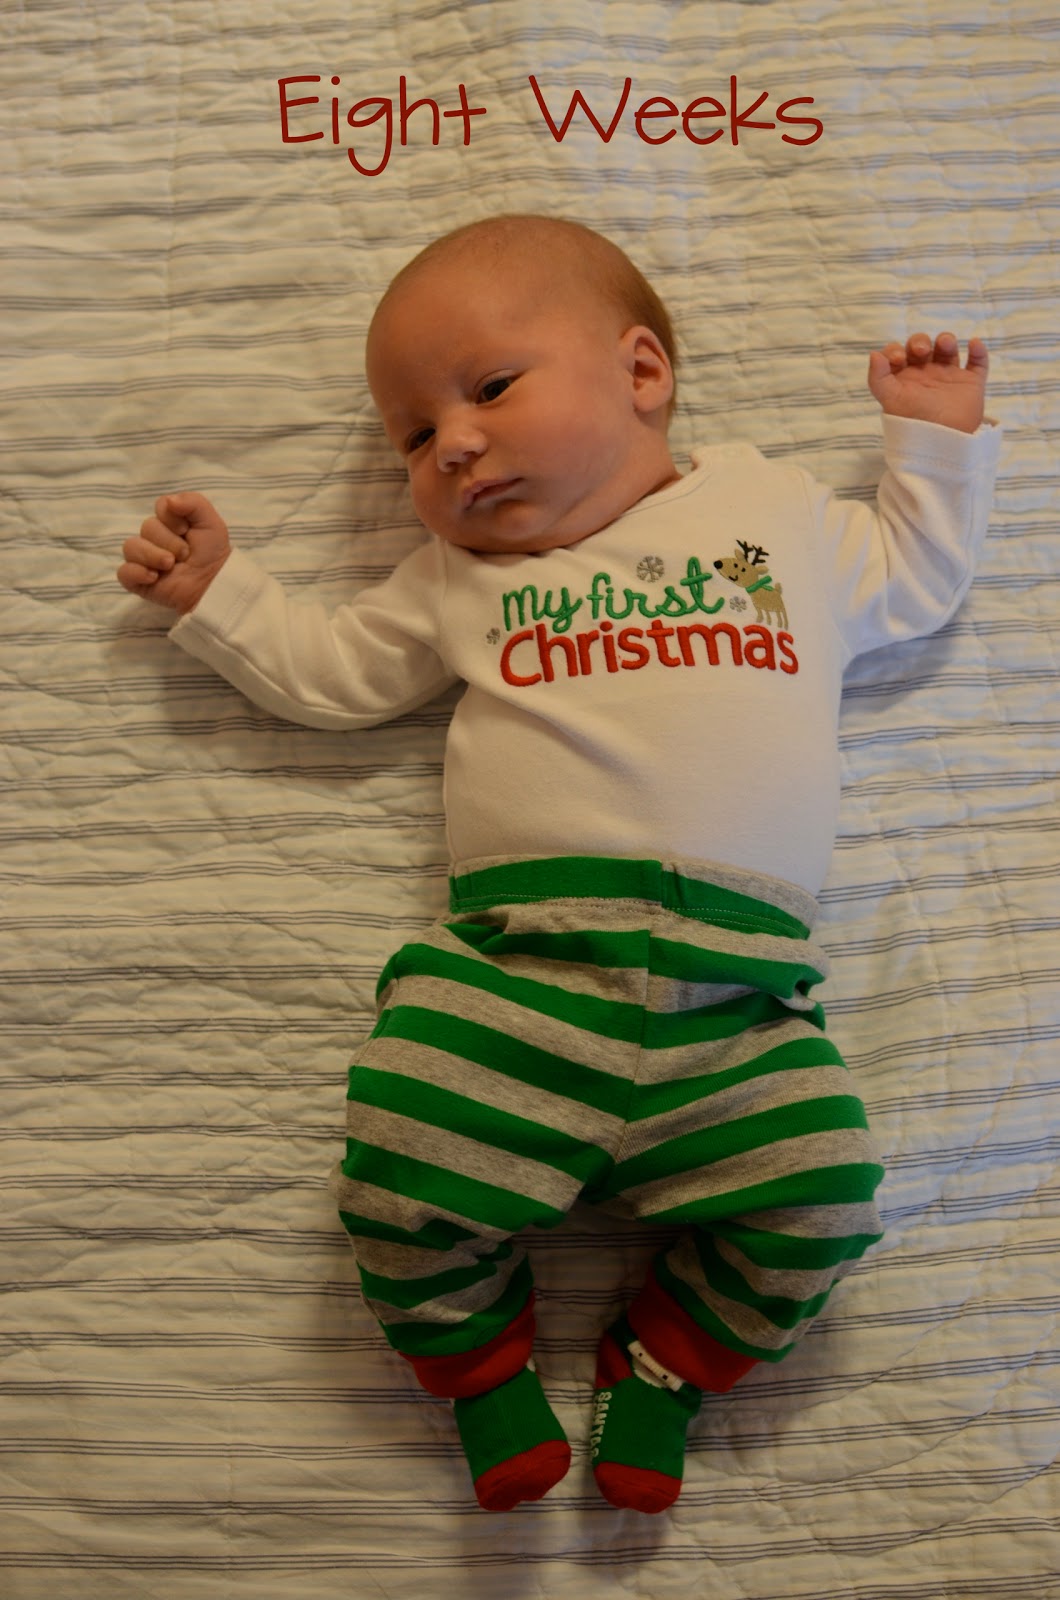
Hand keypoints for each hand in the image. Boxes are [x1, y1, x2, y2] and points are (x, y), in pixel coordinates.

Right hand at [118, 492, 231, 613]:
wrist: (213, 584)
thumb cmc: (212, 553)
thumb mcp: (210, 522)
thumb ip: (192, 502)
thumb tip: (168, 501)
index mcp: (168, 522)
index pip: (160, 507)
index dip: (172, 519)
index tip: (187, 531)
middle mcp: (153, 538)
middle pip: (147, 527)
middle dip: (169, 541)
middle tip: (185, 554)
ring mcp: (143, 559)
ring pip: (131, 547)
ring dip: (154, 556)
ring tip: (170, 566)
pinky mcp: (137, 580)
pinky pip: (124, 572)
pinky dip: (137, 573)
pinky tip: (154, 577)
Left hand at [867, 332, 988, 434]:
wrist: (942, 442)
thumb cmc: (913, 423)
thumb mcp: (891, 400)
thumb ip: (878, 378)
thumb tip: (873, 354)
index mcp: (903, 378)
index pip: (897, 354)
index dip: (896, 350)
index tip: (899, 358)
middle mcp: (925, 375)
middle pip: (922, 346)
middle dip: (920, 342)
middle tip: (922, 351)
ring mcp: (948, 377)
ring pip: (947, 349)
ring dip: (946, 340)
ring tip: (945, 345)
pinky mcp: (970, 383)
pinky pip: (978, 362)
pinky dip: (979, 351)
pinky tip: (973, 344)